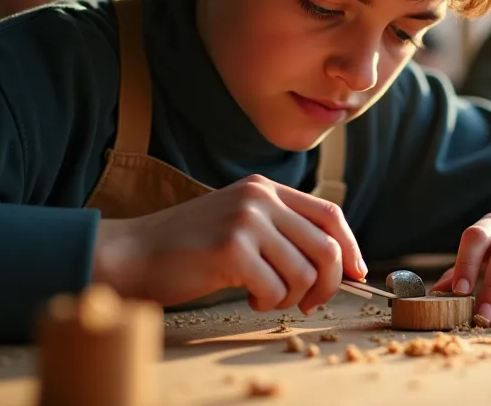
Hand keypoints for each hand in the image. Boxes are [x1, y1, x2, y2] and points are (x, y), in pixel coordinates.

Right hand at [91, 175, 364, 314]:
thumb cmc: (189, 248)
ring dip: (292, 297)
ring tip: (267, 296)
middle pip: (326, 247)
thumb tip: (337, 264)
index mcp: (266, 188)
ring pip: (304, 273)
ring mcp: (246, 221)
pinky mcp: (231, 249)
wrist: (133, 254)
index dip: (350, 247)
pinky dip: (268, 302)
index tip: (357, 273)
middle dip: (328, 284)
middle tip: (310, 302)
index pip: (329, 214)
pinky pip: (276, 288)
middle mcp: (260, 198)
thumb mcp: (241, 223)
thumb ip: (282, 232)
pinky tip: (250, 298)